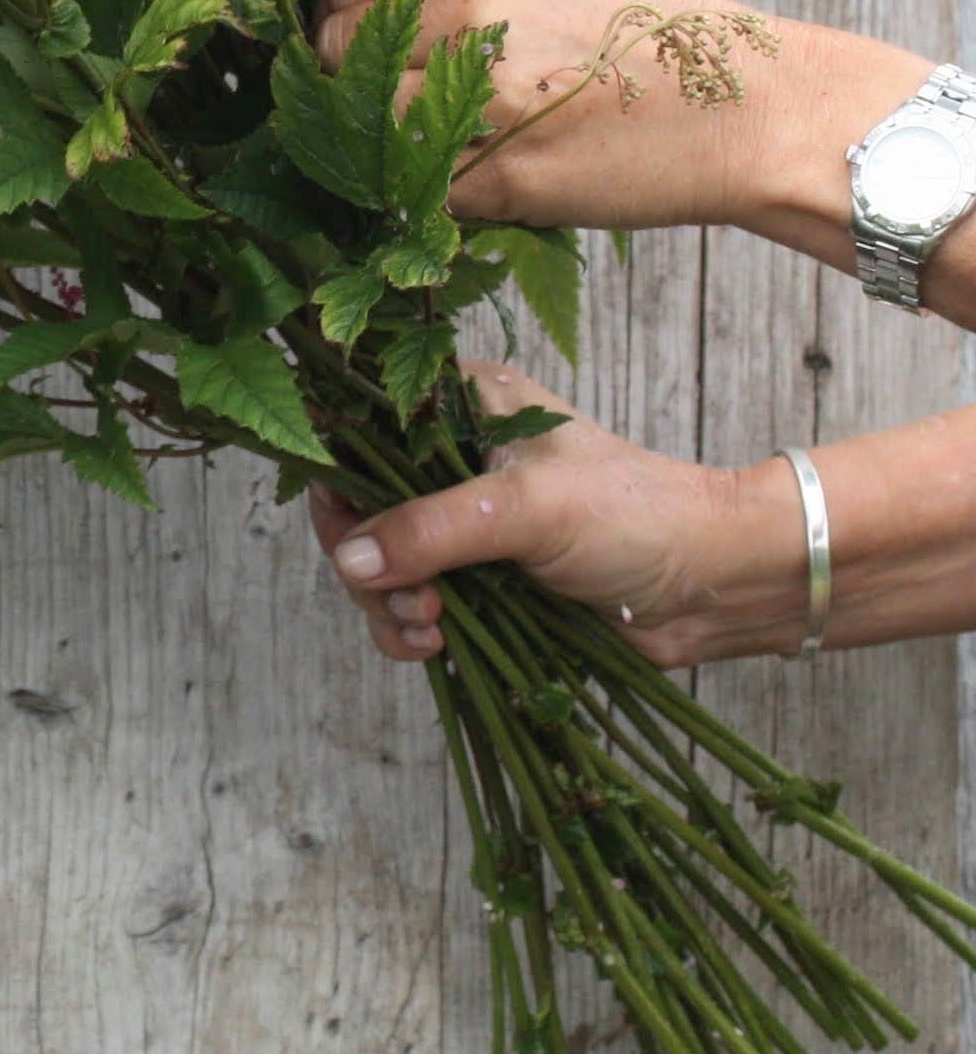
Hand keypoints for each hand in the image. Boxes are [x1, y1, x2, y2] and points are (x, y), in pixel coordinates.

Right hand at [310, 363, 811, 668]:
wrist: (715, 587)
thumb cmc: (637, 518)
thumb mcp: (528, 510)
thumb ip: (432, 529)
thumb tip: (348, 561)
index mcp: (465, 408)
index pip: (362, 425)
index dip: (339, 475)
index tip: (345, 527)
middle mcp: (454, 460)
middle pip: (358, 505)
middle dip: (368, 559)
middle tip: (412, 598)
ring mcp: (463, 524)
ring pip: (377, 564)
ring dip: (388, 603)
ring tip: (433, 628)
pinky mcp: (477, 582)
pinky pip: (408, 606)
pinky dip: (408, 631)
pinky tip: (435, 645)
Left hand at [314, 0, 924, 235]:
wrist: (755, 107)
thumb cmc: (655, 43)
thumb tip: (372, 26)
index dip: (344, 28)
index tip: (361, 55)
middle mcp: (472, 15)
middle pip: (338, 56)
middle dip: (349, 89)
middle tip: (392, 111)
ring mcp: (481, 98)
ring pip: (365, 128)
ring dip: (377, 147)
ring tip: (428, 151)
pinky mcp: (501, 175)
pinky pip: (417, 189)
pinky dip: (426, 195)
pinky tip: (473, 183)